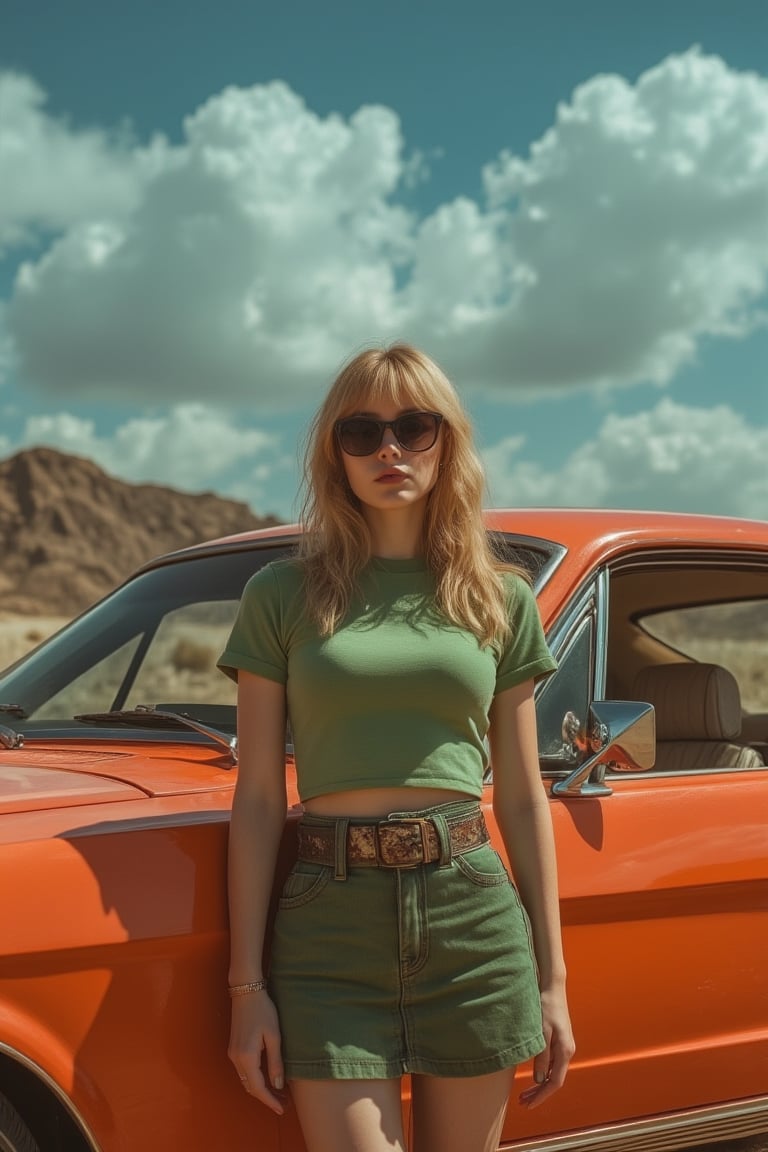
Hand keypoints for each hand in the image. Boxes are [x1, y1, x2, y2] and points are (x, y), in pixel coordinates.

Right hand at [228, 992, 285, 1114]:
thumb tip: (278, 1085)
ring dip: (260, 1088)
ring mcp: (233, 1054)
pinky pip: (244, 1071)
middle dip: (266, 1097)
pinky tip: (267, 1077)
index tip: (281, 1109)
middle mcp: (236, 1059)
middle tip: (284, 1102)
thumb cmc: (263, 1011)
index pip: (258, 1088)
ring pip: (246, 1080)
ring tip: (279, 1092)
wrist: (246, 992)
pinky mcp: (234, 1048)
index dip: (270, 1101)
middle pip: (250, 1087)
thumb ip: (275, 1062)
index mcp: (247, 1057)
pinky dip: (255, 1078)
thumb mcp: (274, 1036)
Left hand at [519, 987, 574, 1108]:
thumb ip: (542, 1056)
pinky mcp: (559, 1042)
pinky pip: (552, 1064)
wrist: (553, 989)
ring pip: (552, 1073)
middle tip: (523, 1102)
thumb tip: (540, 1080)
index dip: (542, 1096)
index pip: (555, 1083)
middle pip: (554, 1080)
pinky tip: (532, 1075)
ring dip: (539, 1085)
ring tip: (524, 1093)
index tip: (528, 1104)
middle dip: (539, 1094)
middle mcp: (567, 1052)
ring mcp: (564, 1047)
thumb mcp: (542, 1033)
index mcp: (565, 1052)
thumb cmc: (546, 1007)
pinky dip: (541, 1073)